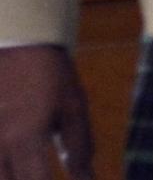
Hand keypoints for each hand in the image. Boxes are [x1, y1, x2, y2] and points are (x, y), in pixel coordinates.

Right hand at [0, 45, 91, 179]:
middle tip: (43, 176)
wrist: (18, 43)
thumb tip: (87, 179)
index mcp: (26, 139)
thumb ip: (79, 147)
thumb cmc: (50, 75)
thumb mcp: (73, 107)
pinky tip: (13, 166)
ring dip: (12, 176)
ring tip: (30, 171)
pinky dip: (2, 166)